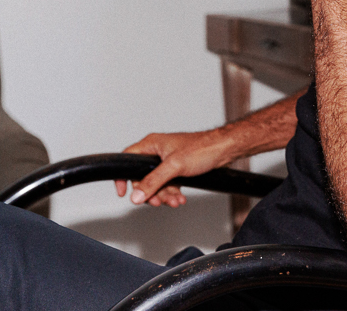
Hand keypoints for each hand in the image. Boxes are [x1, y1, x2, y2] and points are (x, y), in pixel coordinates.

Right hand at [116, 130, 234, 207]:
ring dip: (165, 195)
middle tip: (158, 202)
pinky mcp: (177, 169)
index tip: (123, 192)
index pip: (128, 159)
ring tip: (175, 201)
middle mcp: (157, 152)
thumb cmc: (202, 148)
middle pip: (143, 177)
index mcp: (152, 144)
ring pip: (157, 184)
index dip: (123, 176)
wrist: (223, 150)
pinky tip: (180, 198)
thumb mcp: (174, 167)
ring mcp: (167, 161)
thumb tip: (136, 195)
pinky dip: (173, 193)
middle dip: (151, 192)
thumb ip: (153, 182)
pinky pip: (168, 184)